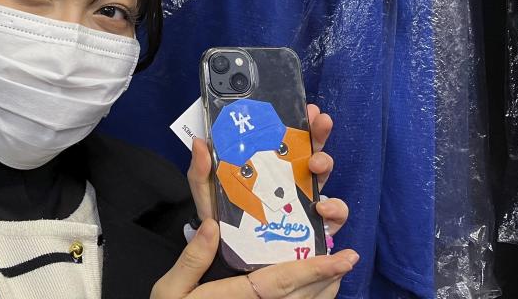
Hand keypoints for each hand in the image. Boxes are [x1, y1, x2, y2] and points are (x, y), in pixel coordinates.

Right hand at [151, 219, 357, 298]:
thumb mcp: (169, 293)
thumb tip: (213, 225)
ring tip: (337, 274)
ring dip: (323, 292)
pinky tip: (313, 296)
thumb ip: (192, 260)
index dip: (313, 269)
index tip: (339, 257)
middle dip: (327, 278)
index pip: (281, 282)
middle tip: (348, 258)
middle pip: (301, 298)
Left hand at [188, 104, 336, 220]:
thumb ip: (202, 171)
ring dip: (326, 163)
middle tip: (320, 121)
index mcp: (268, 166)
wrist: (232, 261)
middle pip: (311, 150)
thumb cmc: (223, 222)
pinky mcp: (316, 228)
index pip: (285, 139)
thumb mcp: (208, 195)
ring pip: (325, 176)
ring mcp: (306, 201)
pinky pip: (336, 216)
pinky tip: (322, 208)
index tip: (306, 108)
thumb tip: (200, 141)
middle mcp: (290, 180)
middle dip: (319, 132)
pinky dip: (335, 209)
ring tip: (316, 164)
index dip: (298, 121)